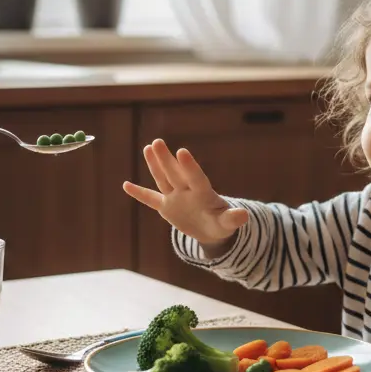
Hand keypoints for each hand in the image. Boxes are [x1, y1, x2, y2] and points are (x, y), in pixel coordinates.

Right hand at [122, 139, 247, 253]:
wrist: (211, 229)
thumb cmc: (221, 223)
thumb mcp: (227, 223)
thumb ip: (232, 219)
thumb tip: (245, 216)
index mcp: (203, 194)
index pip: (196, 178)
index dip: (189, 166)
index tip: (182, 151)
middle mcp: (188, 191)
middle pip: (175, 174)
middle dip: (166, 160)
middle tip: (157, 142)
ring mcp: (176, 197)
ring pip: (163, 179)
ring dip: (155, 165)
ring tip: (148, 148)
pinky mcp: (167, 207)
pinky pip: (151, 199)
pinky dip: (139, 194)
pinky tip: (126, 185)